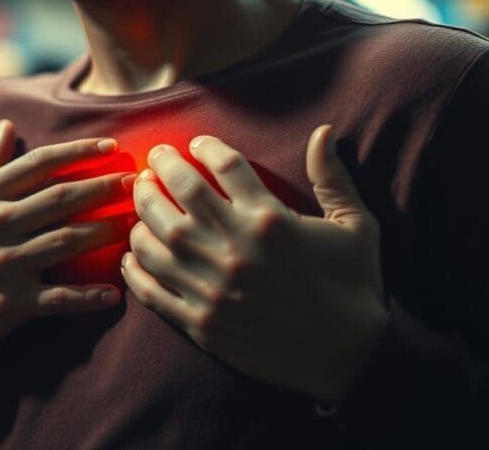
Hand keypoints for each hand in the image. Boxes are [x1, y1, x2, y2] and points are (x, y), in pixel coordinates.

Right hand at [0, 120, 136, 359]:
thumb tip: (7, 124)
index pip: (39, 164)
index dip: (79, 151)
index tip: (113, 146)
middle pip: (60, 198)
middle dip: (103, 186)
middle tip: (137, 182)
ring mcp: (3, 264)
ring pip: (66, 241)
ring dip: (105, 231)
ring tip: (135, 224)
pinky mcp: (11, 302)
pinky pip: (59, 298)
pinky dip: (88, 297)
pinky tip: (115, 293)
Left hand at [122, 125, 386, 400]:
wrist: (349, 357)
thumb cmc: (354, 287)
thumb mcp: (356, 227)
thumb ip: (333, 178)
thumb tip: (324, 131)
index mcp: (270, 220)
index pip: (225, 165)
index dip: (206, 147)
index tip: (196, 143)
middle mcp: (235, 249)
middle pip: (180, 193)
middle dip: (161, 167)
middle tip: (154, 158)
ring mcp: (213, 287)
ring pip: (155, 238)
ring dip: (141, 213)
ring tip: (141, 199)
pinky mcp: (201, 323)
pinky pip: (152, 290)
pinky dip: (135, 269)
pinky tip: (132, 254)